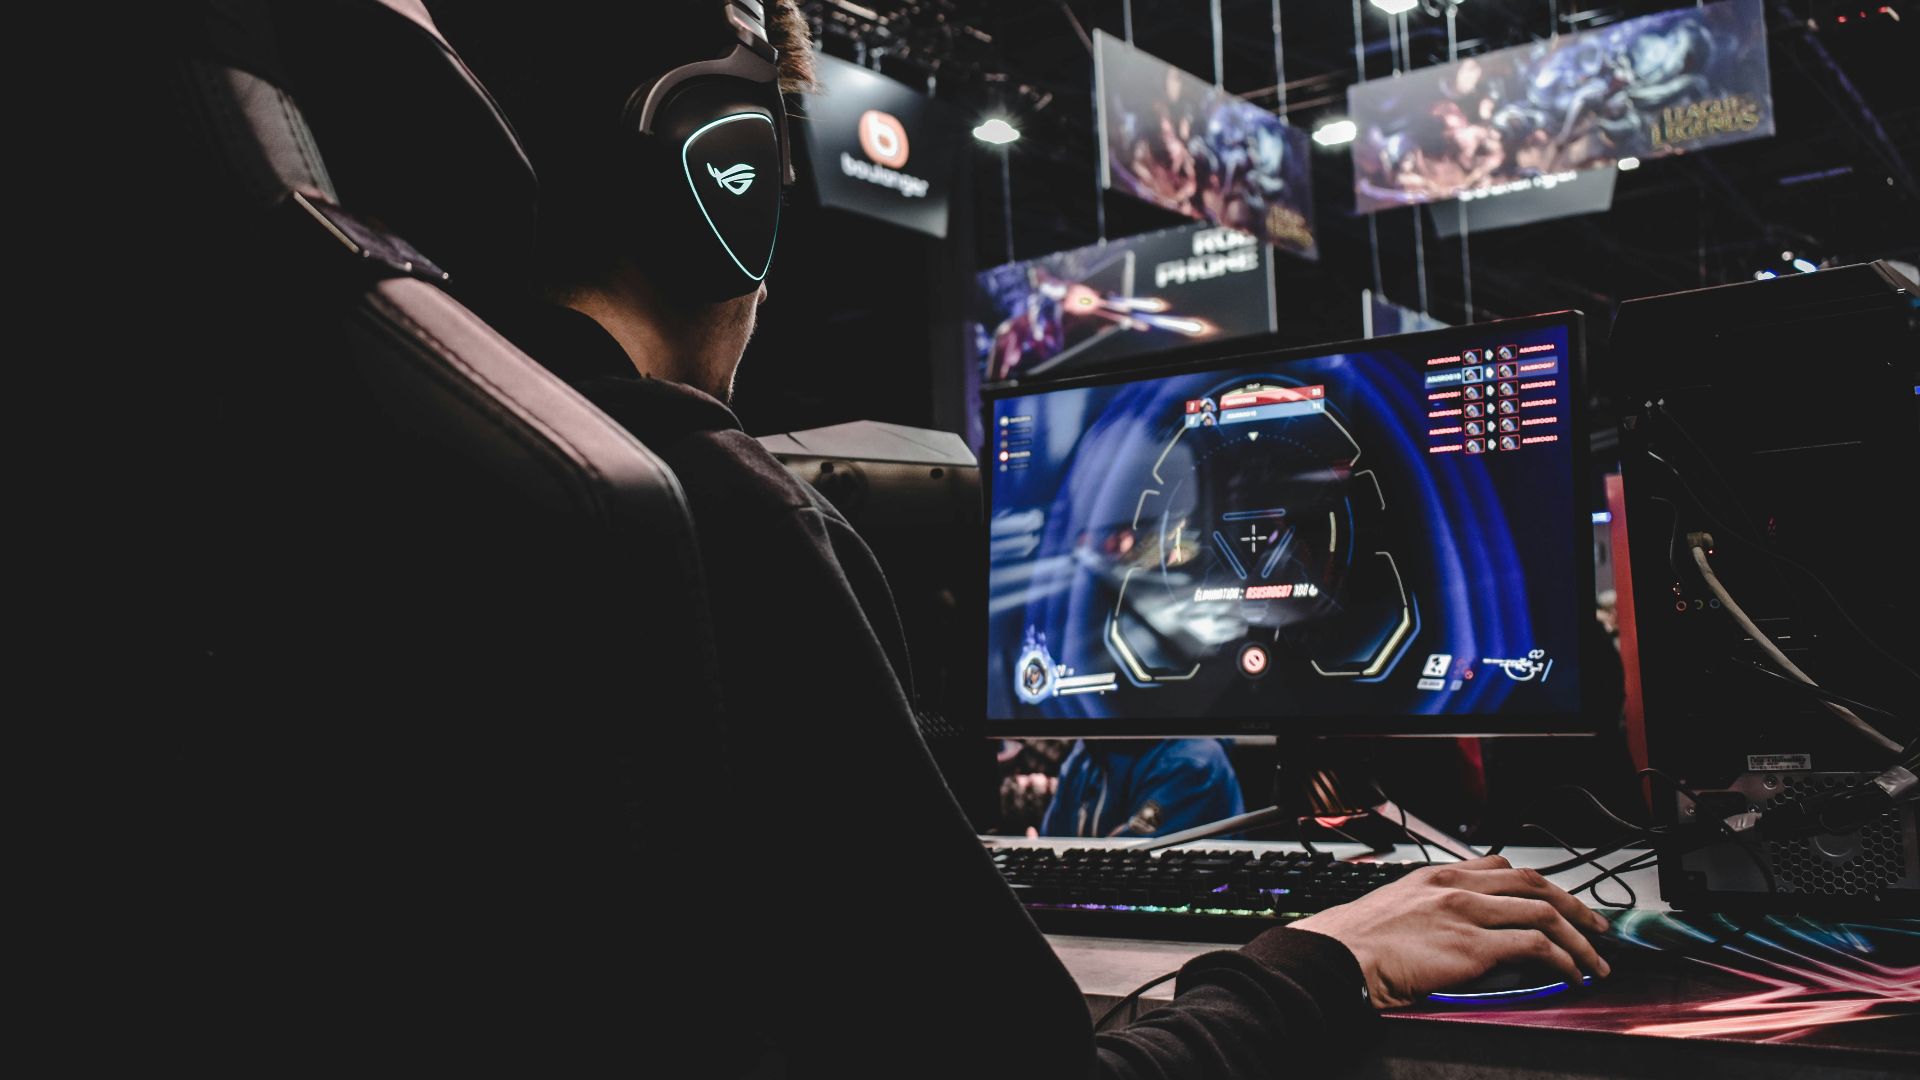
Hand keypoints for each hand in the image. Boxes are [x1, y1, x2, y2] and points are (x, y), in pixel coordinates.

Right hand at [1290, 854, 1610, 1007]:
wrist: (1338, 957)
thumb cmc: (1356, 943)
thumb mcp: (1395, 908)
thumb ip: (1430, 909)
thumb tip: (1454, 929)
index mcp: (1436, 876)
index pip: (1501, 866)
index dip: (1538, 884)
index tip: (1555, 899)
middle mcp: (1457, 886)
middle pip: (1533, 884)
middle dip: (1573, 905)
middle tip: (1595, 925)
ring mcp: (1468, 913)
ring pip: (1545, 912)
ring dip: (1579, 939)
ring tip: (1594, 959)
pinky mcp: (1475, 946)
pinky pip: (1537, 947)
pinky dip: (1564, 960)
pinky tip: (1571, 974)